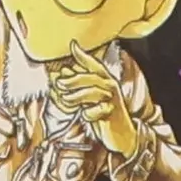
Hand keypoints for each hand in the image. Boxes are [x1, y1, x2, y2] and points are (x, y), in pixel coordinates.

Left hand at [55, 43, 138, 158]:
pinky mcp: (111, 115)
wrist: (122, 135)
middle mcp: (110, 87)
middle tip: (58, 83)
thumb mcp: (92, 97)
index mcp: (106, 80)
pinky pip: (96, 111)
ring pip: (93, 93)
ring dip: (75, 97)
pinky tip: (84, 116)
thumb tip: (63, 71)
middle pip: (91, 78)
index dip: (83, 56)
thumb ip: (80, 85)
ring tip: (65, 101)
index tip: (73, 45)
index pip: (94, 65)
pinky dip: (87, 114)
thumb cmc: (104, 113)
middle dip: (73, 79)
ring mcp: (112, 100)